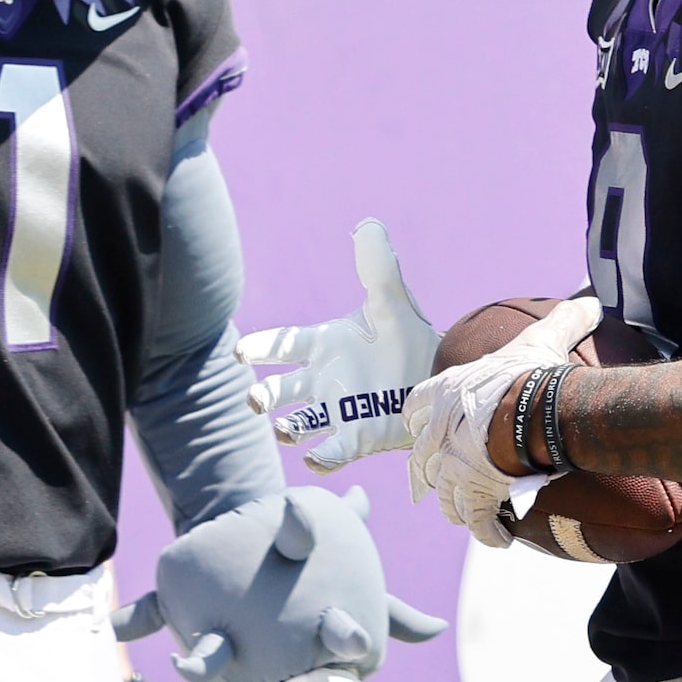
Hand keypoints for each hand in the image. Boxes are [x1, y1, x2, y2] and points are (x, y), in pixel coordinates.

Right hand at [237, 220, 439, 471]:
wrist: (440, 375)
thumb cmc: (408, 338)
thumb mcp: (392, 301)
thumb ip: (378, 267)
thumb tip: (368, 225)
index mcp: (323, 345)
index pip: (281, 346)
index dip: (258, 349)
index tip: (240, 352)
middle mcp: (323, 380)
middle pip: (279, 391)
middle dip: (263, 396)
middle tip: (256, 399)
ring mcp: (337, 410)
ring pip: (298, 423)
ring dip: (287, 428)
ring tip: (284, 429)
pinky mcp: (358, 436)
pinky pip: (332, 450)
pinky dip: (320, 456)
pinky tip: (315, 456)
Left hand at [406, 294, 601, 547]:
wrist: (534, 411)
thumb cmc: (532, 374)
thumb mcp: (542, 339)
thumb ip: (564, 320)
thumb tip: (592, 302)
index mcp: (447, 393)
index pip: (415, 406)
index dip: (417, 419)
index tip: (420, 427)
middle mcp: (441, 432)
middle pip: (423, 459)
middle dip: (431, 472)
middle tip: (444, 480)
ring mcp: (454, 466)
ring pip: (444, 496)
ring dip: (456, 507)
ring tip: (471, 514)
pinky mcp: (474, 494)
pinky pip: (476, 522)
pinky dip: (487, 532)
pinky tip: (502, 538)